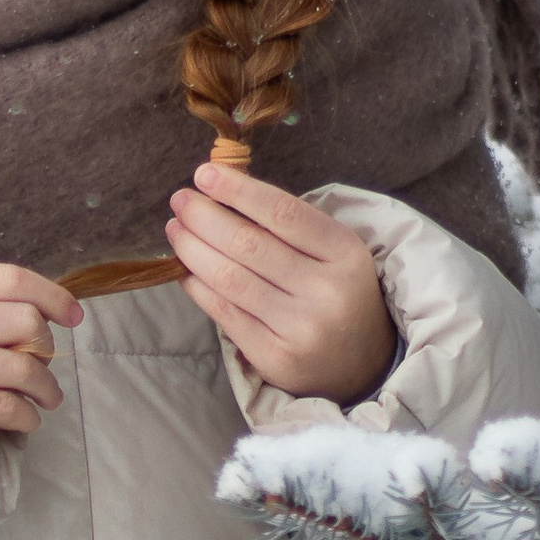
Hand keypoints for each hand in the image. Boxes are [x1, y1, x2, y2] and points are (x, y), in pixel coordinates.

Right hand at [0, 262, 83, 442]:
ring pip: (22, 368)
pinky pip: (7, 407)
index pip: (9, 279)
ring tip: (46, 397)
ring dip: (47, 388)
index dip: (52, 295)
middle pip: (24, 321)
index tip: (73, 317)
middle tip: (43, 363)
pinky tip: (26, 418)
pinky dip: (29, 416)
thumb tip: (55, 309)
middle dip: (46, 347)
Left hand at [164, 165, 397, 404]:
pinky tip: (185, 270)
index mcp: (345, 254)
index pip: (284, 213)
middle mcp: (326, 291)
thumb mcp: (333, 254)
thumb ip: (289, 226)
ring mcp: (300, 328)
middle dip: (205, 217)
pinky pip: (224, 312)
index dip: (238, 191)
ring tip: (176, 230)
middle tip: (180, 200)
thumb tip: (222, 193)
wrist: (364, 365)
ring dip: (193, 249)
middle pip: (249, 244)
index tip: (204, 174)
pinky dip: (198, 286)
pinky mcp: (275, 357)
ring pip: (230, 278)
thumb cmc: (338, 294)